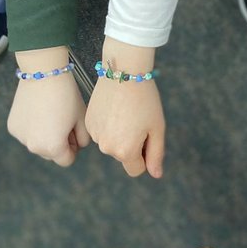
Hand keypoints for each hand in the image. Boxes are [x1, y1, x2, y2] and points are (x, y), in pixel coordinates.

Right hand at [8, 52, 88, 166]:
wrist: (43, 72)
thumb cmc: (66, 95)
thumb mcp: (82, 120)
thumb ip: (83, 140)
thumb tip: (75, 146)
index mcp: (53, 148)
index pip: (67, 160)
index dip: (73, 147)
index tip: (73, 131)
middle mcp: (34, 147)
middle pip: (51, 154)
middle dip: (58, 143)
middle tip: (62, 120)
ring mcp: (21, 138)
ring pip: (37, 144)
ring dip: (44, 135)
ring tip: (49, 114)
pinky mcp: (12, 127)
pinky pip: (26, 134)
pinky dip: (32, 127)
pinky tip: (37, 111)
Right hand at [86, 40, 163, 177]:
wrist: (123, 72)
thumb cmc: (144, 100)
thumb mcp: (157, 128)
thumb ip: (156, 155)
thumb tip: (156, 174)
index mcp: (125, 152)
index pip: (136, 170)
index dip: (144, 156)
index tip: (146, 137)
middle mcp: (107, 148)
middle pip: (123, 156)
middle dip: (131, 144)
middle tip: (137, 120)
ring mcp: (95, 136)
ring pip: (111, 144)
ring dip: (118, 135)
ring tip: (125, 112)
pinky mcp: (89, 124)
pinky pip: (101, 133)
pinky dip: (108, 125)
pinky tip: (114, 109)